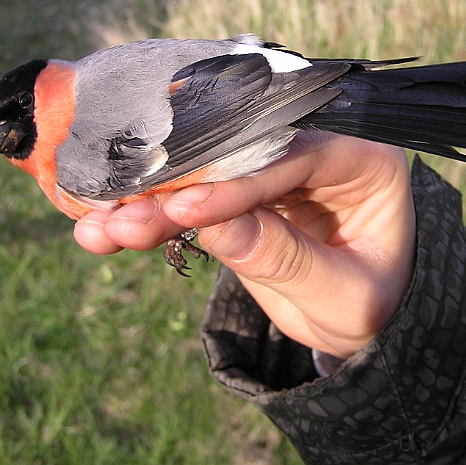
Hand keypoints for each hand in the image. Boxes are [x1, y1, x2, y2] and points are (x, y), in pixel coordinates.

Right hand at [73, 132, 415, 359]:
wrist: (354, 320)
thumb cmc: (365, 308)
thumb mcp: (342, 299)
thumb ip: (285, 259)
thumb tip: (215, 225)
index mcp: (363, 160)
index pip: (294, 156)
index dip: (236, 184)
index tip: (183, 210)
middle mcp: (317, 146)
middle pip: (237, 153)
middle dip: (178, 188)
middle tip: (124, 217)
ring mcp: (272, 162)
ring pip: (203, 169)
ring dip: (150, 201)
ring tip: (100, 230)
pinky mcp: (238, 184)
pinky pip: (189, 193)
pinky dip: (150, 214)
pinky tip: (102, 229)